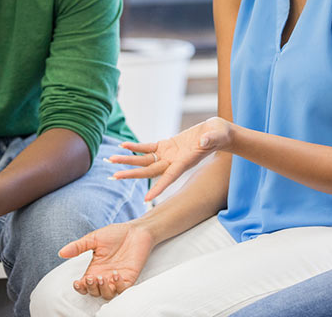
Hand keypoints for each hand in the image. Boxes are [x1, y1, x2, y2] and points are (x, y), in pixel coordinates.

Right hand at [59, 221, 155, 299]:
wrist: (136, 230)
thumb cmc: (116, 233)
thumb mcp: (94, 238)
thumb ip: (79, 246)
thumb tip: (61, 253)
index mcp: (95, 268)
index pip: (84, 285)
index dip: (80, 287)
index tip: (77, 282)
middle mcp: (105, 276)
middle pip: (94, 292)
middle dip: (90, 288)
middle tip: (91, 277)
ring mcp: (117, 278)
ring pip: (107, 294)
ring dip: (103, 289)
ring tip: (102, 277)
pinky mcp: (129, 278)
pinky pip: (122, 289)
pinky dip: (118, 285)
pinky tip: (116, 273)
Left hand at [110, 116, 231, 200]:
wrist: (219, 133)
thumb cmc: (220, 134)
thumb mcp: (216, 135)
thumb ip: (209, 140)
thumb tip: (203, 141)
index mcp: (185, 162)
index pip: (170, 177)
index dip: (158, 187)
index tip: (146, 199)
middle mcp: (174, 162)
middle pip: (149, 171)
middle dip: (132, 173)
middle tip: (114, 176)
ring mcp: (169, 154)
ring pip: (145, 160)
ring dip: (128, 160)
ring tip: (110, 160)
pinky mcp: (167, 145)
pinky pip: (148, 147)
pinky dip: (136, 147)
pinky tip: (123, 145)